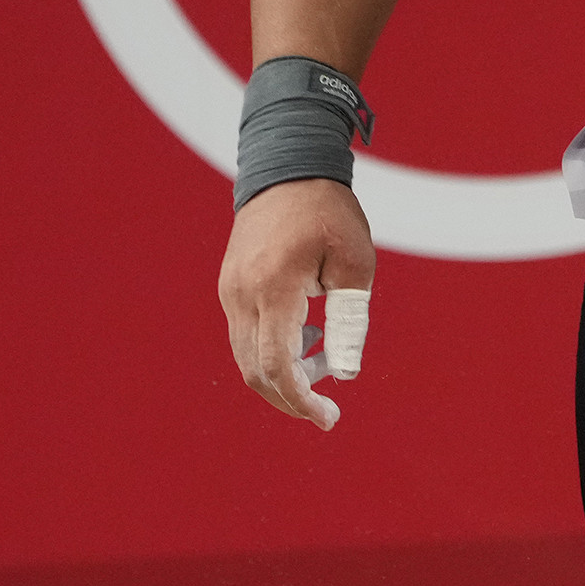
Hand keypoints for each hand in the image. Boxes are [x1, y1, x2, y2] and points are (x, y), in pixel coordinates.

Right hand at [218, 177, 376, 428]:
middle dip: (291, 398)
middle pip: (256, 372)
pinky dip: (272, 350)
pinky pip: (245, 335)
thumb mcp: (355, 263)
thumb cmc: (329, 212)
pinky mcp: (229, 286)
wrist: (288, 166)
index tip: (329, 419)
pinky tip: (307, 334)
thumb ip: (350, 321)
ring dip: (283, 373)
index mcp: (274, 289)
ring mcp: (230, 291)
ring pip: (246, 357)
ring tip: (323, 356)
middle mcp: (242, 295)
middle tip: (326, 408)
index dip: (301, 402)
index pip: (278, 367)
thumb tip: (344, 372)